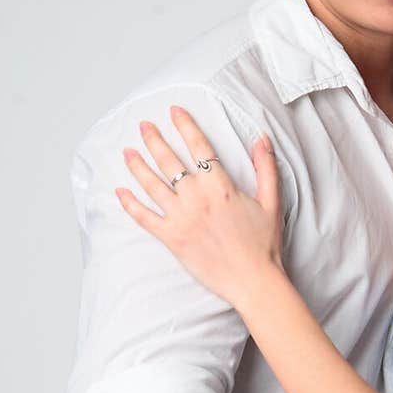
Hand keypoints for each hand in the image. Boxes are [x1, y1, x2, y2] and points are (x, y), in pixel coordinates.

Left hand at [116, 107, 283, 309]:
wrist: (253, 281)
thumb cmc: (264, 245)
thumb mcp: (271, 202)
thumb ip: (266, 168)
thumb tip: (262, 139)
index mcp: (220, 186)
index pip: (199, 147)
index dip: (185, 126)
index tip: (174, 112)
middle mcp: (196, 197)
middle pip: (169, 161)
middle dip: (154, 140)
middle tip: (143, 126)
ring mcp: (181, 218)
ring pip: (152, 184)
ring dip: (137, 165)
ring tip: (127, 152)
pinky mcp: (172, 238)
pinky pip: (144, 217)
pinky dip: (130, 204)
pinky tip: (120, 191)